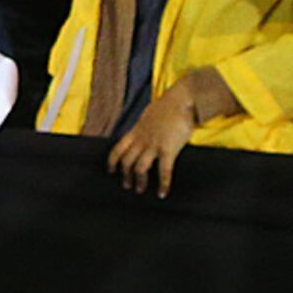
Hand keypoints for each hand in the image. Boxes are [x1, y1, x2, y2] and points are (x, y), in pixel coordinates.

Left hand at [106, 74, 219, 195]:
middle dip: (125, 175)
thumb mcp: (149, 115)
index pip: (118, 148)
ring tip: (140, 191)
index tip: (111, 170)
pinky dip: (162, 184)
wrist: (181, 100)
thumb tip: (145, 130)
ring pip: (140, 168)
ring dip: (139, 181)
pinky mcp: (168, 149)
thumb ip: (145, 126)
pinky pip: (163, 171)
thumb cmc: (168, 105)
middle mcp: (142, 139)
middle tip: (127, 186)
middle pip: (127, 161)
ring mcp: (153, 145)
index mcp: (136, 130)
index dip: (112, 161)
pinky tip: (162, 193)